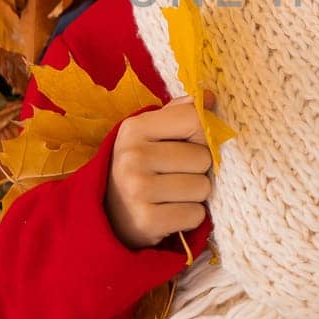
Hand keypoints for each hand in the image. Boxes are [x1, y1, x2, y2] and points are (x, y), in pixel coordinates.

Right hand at [105, 91, 215, 250]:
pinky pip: (195, 215)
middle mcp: (132, 156)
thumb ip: (181, 113)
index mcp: (135, 128)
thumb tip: (210, 98)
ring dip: (195, 195)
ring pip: (202, 187)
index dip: (203, 134)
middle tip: (175, 176)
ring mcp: (137, 190)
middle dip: (198, 170)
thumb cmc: (141, 168)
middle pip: (203, 157)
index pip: (195, 119)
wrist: (108, 216)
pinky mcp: (146, 221)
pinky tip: (170, 213)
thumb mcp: (150, 135)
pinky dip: (189, 217)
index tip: (190, 144)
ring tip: (172, 195)